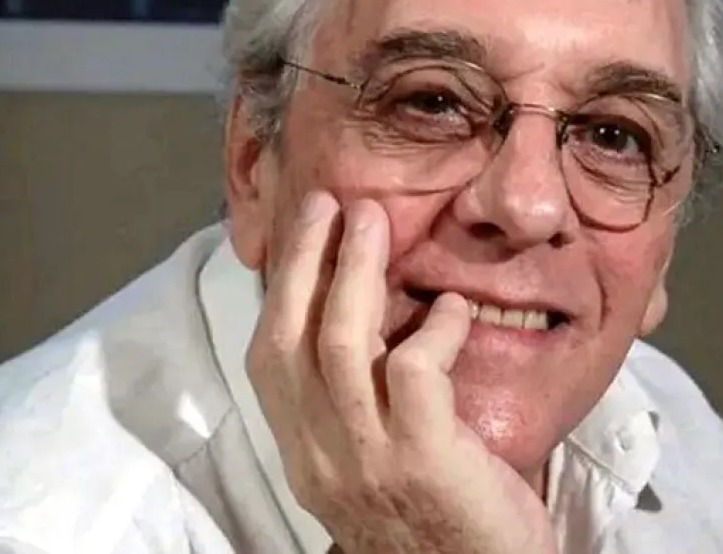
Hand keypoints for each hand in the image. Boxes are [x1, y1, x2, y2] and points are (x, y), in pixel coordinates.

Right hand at [246, 192, 556, 553]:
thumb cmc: (435, 518)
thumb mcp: (374, 462)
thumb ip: (356, 404)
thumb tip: (368, 317)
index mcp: (305, 455)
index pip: (268, 358)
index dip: (279, 289)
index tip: (300, 234)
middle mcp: (321, 458)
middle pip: (291, 339)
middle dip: (305, 262)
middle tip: (329, 204)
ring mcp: (368, 461)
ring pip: (342, 344)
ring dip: (354, 272)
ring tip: (372, 221)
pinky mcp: (424, 461)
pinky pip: (416, 370)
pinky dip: (436, 327)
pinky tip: (454, 308)